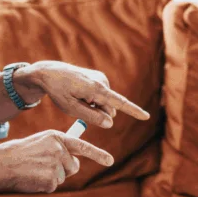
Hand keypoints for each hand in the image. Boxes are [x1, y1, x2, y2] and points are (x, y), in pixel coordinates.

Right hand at [0, 130, 114, 193]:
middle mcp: (59, 149)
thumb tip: (73, 164)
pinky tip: (31, 178)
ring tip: (33, 171)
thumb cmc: (18, 153)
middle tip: (44, 167)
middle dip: (64, 169)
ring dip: (51, 177)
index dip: (98, 154)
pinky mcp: (51, 179)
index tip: (110, 161)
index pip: (82, 146)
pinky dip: (43, 186)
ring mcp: (56, 164)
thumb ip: (57, 149)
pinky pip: (52, 186)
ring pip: (62, 177)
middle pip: (73, 166)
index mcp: (56, 137)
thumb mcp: (40, 143)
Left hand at [18, 61, 150, 128]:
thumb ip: (91, 117)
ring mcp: (102, 79)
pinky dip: (92, 100)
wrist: (50, 73)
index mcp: (95, 89)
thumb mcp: (71, 108)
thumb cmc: (58, 92)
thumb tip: (110, 123)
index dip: (133, 111)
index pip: (119, 103)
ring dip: (93, 107)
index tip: (146, 117)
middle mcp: (102, 81)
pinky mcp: (100, 78)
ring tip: (77, 98)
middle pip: (109, 109)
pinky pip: (102, 97)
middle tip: (78, 106)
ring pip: (105, 104)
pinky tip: (80, 93)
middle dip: (98, 114)